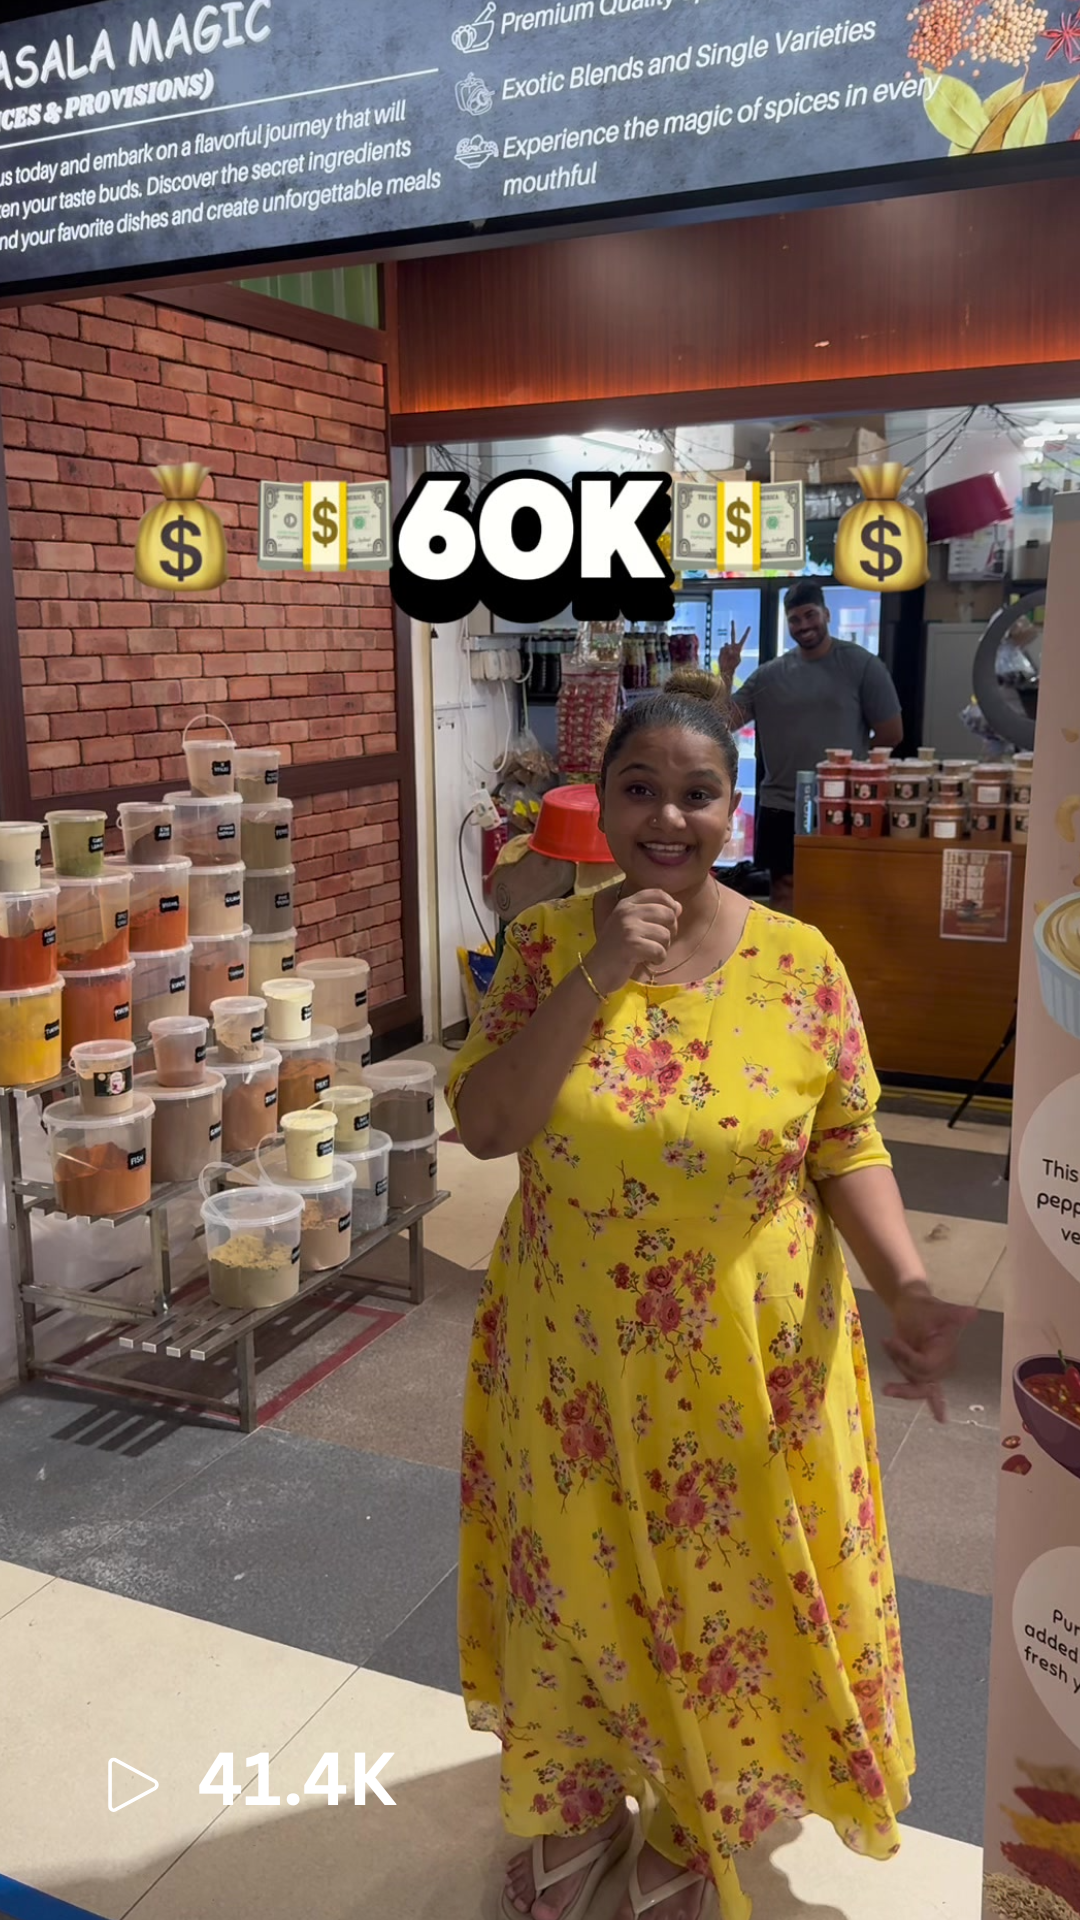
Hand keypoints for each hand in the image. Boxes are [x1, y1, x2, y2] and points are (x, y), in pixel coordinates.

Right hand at [588, 890, 680, 994]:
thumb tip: (679, 907)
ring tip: (649, 953)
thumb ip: (652, 914)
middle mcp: (627, 912)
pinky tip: (647, 961)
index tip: (669, 920)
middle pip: (667, 913)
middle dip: (671, 930)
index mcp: (627, 904)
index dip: (671, 904)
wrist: (596, 970)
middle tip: (659, 941)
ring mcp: (628, 927)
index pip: (657, 893)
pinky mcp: (632, 945)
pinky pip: (660, 951)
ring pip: (665, 934)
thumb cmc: (616, 948)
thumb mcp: (630, 924)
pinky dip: (658, 959)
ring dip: (663, 948)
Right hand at [718, 624, 748, 686]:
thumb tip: (730, 647)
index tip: (749, 626)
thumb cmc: (734, 665)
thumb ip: (735, 652)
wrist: (726, 669)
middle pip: (733, 635)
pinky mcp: (721, 650)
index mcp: (739, 647)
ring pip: (727, 644)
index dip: (746, 633)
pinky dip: (723, 652)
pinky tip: (724, 657)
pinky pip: (722, 648)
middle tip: (732, 620)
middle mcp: (733, 645)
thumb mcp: (737, 659)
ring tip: (728, 657)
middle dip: (733, 627)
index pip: (743, 638)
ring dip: (728, 650)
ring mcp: (727, 647)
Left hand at [882, 1282, 975, 1423]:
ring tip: (890, 1342)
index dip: (907, 1356)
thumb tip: (972, 1312)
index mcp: (946, 1351)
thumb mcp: (935, 1310)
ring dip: (899, 1364)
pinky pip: (932, 1393)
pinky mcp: (924, 1372)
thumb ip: (953, 1315)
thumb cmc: (923, 1306)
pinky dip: (937, 1405)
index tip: (892, 1340)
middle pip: (918, 1378)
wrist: (912, 1306)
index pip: (925, 1366)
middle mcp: (943, 1365)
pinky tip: (942, 1420)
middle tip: (889, 1341)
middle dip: (901, 1362)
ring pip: (913, 1383)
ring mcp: (934, 1371)